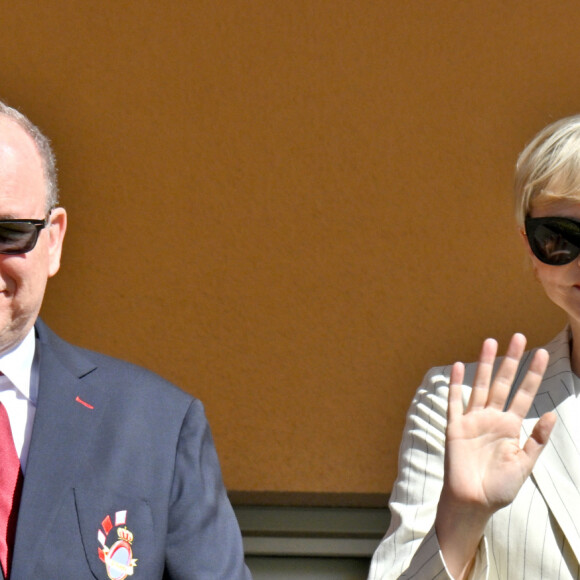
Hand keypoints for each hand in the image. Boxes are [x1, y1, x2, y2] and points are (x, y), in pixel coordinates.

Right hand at [435, 333, 555, 578]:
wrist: (473, 502)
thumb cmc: (500, 487)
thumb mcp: (525, 464)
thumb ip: (537, 439)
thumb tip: (552, 414)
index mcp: (510, 426)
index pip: (524, 394)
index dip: (533, 374)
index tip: (542, 353)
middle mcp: (492, 418)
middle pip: (503, 382)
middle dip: (511, 360)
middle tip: (518, 337)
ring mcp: (473, 420)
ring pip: (480, 385)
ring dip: (485, 364)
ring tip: (490, 341)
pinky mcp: (455, 426)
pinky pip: (455, 401)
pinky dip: (456, 384)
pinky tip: (460, 366)